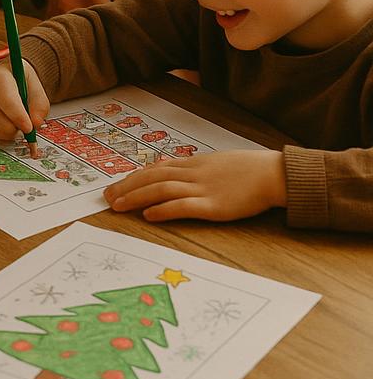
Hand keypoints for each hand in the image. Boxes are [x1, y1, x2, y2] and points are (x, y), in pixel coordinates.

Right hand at [0, 59, 48, 144]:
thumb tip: (36, 123)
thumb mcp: (35, 87)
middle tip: (25, 128)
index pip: (5, 98)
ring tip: (15, 124)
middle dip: (13, 127)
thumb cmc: (19, 80)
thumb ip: (39, 105)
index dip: (18, 116)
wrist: (5, 76)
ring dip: (6, 131)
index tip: (28, 128)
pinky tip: (5, 125)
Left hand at [103, 150, 286, 222]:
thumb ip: (192, 168)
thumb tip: (171, 172)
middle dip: (126, 187)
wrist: (272, 173)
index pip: (154, 169)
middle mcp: (192, 173)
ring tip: (117, 206)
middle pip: (151, 177)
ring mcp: (202, 188)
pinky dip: (163, 209)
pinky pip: (183, 206)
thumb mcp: (213, 163)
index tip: (115, 185)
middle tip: (106, 197)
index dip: (132, 177)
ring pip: (161, 189)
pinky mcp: (214, 206)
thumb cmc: (246, 169)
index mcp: (192, 163)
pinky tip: (149, 215)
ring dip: (136, 197)